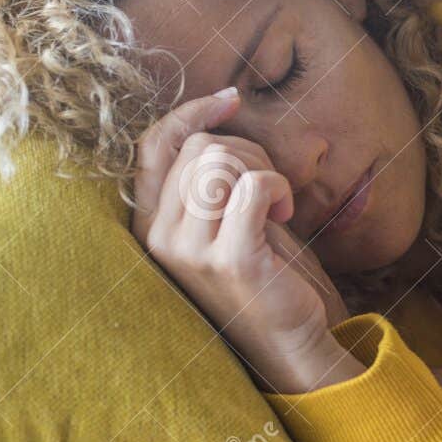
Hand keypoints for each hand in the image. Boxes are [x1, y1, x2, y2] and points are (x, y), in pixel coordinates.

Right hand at [132, 88, 353, 391]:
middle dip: (246, 152)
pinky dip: (279, 188)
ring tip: (276, 206)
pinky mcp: (228, 259)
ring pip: (221, 161)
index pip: (152, 145)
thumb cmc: (265, 275)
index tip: (230, 101)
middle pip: (199, 147)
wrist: (291, 340)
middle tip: (270, 190)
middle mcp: (159, 237)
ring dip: (263, 170)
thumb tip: (216, 113)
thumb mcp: (227, 219)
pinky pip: (253, 185)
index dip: (190, 113)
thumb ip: (208, 177)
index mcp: (150, 224)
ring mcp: (189, 250)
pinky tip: (285, 216)